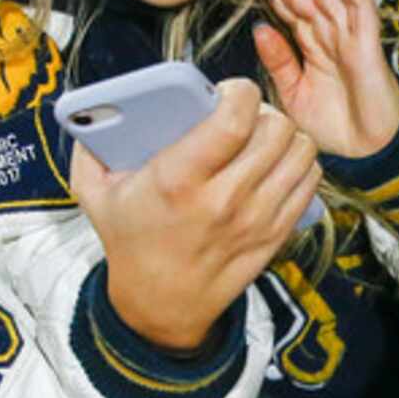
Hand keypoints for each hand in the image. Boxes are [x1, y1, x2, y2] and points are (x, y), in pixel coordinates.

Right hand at [71, 77, 318, 350]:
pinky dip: (300, 164)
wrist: (159, 305)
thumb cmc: (130, 241)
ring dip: (287, 135)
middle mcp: (223, 200)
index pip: (234, 120)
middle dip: (264, 110)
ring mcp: (255, 220)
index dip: (240, 92)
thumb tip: (93, 105)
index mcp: (178, 181)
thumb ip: (90, 144)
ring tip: (264, 136)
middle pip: (276, 130)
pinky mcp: (275, 234)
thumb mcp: (95, 192)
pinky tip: (278, 162)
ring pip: (301, 152)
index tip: (228, 92)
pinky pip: (309, 182)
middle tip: (247, 114)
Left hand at [245, 0, 398, 158]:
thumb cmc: (337, 128)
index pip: (285, 3)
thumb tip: (259, 28)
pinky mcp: (367, 43)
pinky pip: (359, 5)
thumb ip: (278, 62)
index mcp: (312, 43)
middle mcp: (330, 33)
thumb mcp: (293, 94)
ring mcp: (349, 35)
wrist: (368, 154)